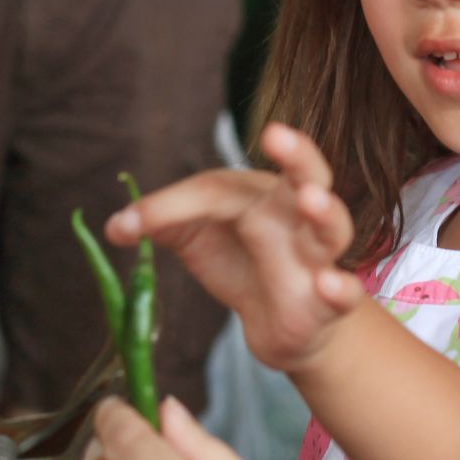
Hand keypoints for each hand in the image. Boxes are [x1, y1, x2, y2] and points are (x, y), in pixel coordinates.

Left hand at [107, 124, 363, 372]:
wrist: (283, 324)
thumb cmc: (242, 264)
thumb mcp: (196, 237)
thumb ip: (162, 223)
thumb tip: (114, 226)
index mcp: (262, 192)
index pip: (217, 189)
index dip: (170, 206)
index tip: (128, 225)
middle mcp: (298, 215)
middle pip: (309, 174)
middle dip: (297, 154)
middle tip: (277, 135)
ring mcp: (319, 256)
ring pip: (333, 226)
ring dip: (325, 211)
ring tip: (311, 199)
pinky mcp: (330, 302)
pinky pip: (345, 294)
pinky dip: (341, 288)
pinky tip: (330, 284)